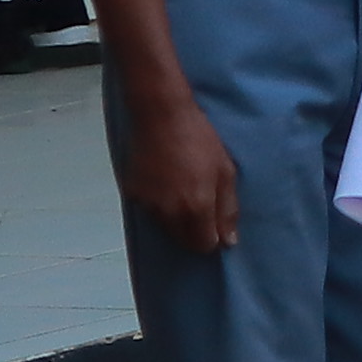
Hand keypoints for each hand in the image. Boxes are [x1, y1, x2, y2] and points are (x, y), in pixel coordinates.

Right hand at [110, 75, 236, 252]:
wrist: (161, 116)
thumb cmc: (200, 140)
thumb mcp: (225, 171)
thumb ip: (228, 209)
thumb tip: (228, 241)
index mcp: (197, 207)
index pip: (203, 245)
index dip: (212, 238)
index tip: (214, 225)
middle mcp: (170, 212)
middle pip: (183, 241)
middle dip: (194, 231)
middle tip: (199, 205)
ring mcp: (148, 204)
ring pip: (165, 227)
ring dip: (175, 218)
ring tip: (180, 189)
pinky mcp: (133, 193)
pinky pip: (149, 210)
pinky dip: (157, 204)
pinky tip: (163, 182)